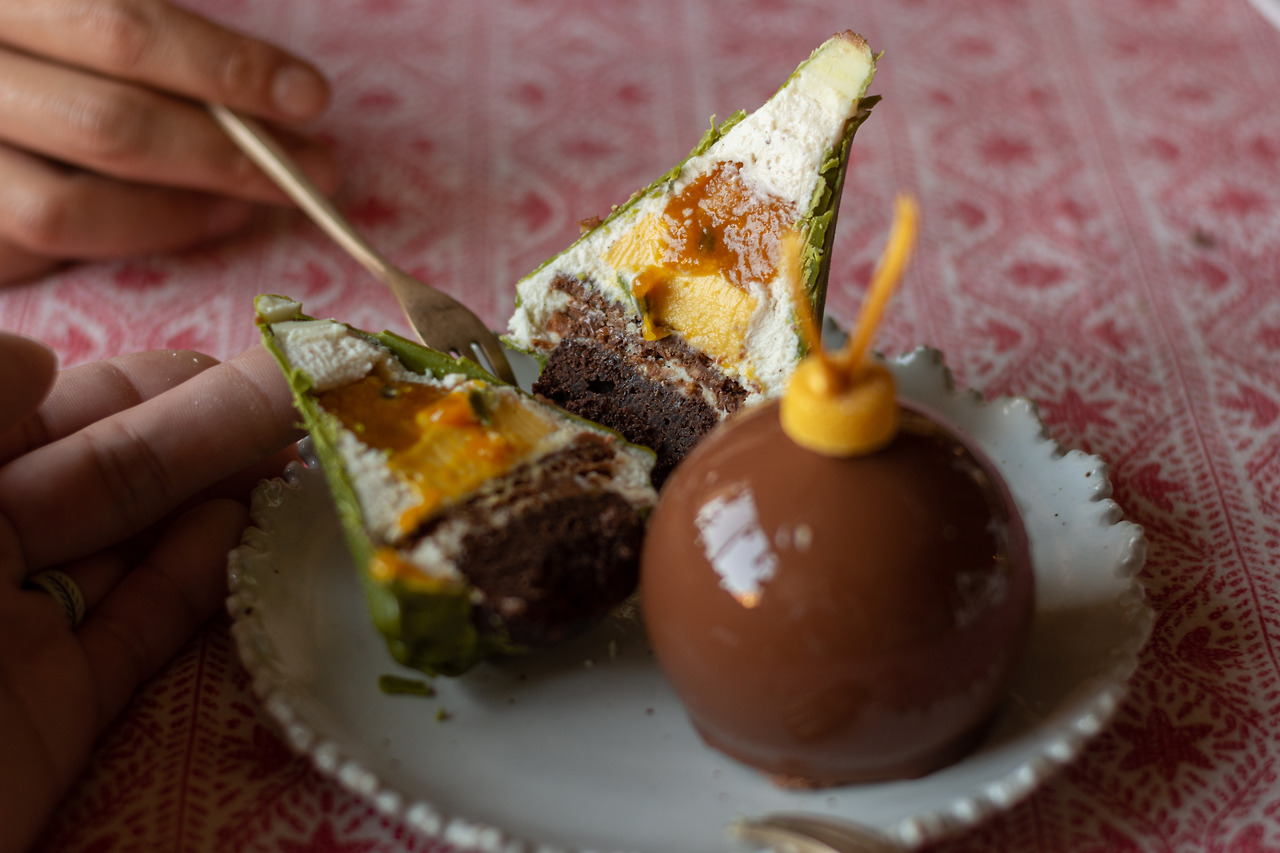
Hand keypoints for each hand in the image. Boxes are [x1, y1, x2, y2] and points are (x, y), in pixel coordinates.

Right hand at [0, 0, 339, 284]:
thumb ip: (152, 37)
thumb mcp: (94, 12)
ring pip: (70, 207)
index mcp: (11, 0)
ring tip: (252, 202)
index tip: (309, 96)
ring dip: (185, 212)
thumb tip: (279, 93)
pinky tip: (194, 218)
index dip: (225, 66)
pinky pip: (47, 247)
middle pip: (110, 125)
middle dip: (229, 155)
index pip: (123, 28)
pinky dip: (135, 235)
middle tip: (317, 168)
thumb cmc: (57, 43)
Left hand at [0, 333, 300, 852]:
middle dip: (210, 429)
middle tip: (311, 394)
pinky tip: (244, 533)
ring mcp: (12, 634)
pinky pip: (134, 634)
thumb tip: (41, 363)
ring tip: (299, 453)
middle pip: (110, 472)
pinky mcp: (54, 713)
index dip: (156, 383)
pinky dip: (191, 582)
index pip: (57, 409)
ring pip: (133, 546)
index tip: (255, 355)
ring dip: (218, 497)